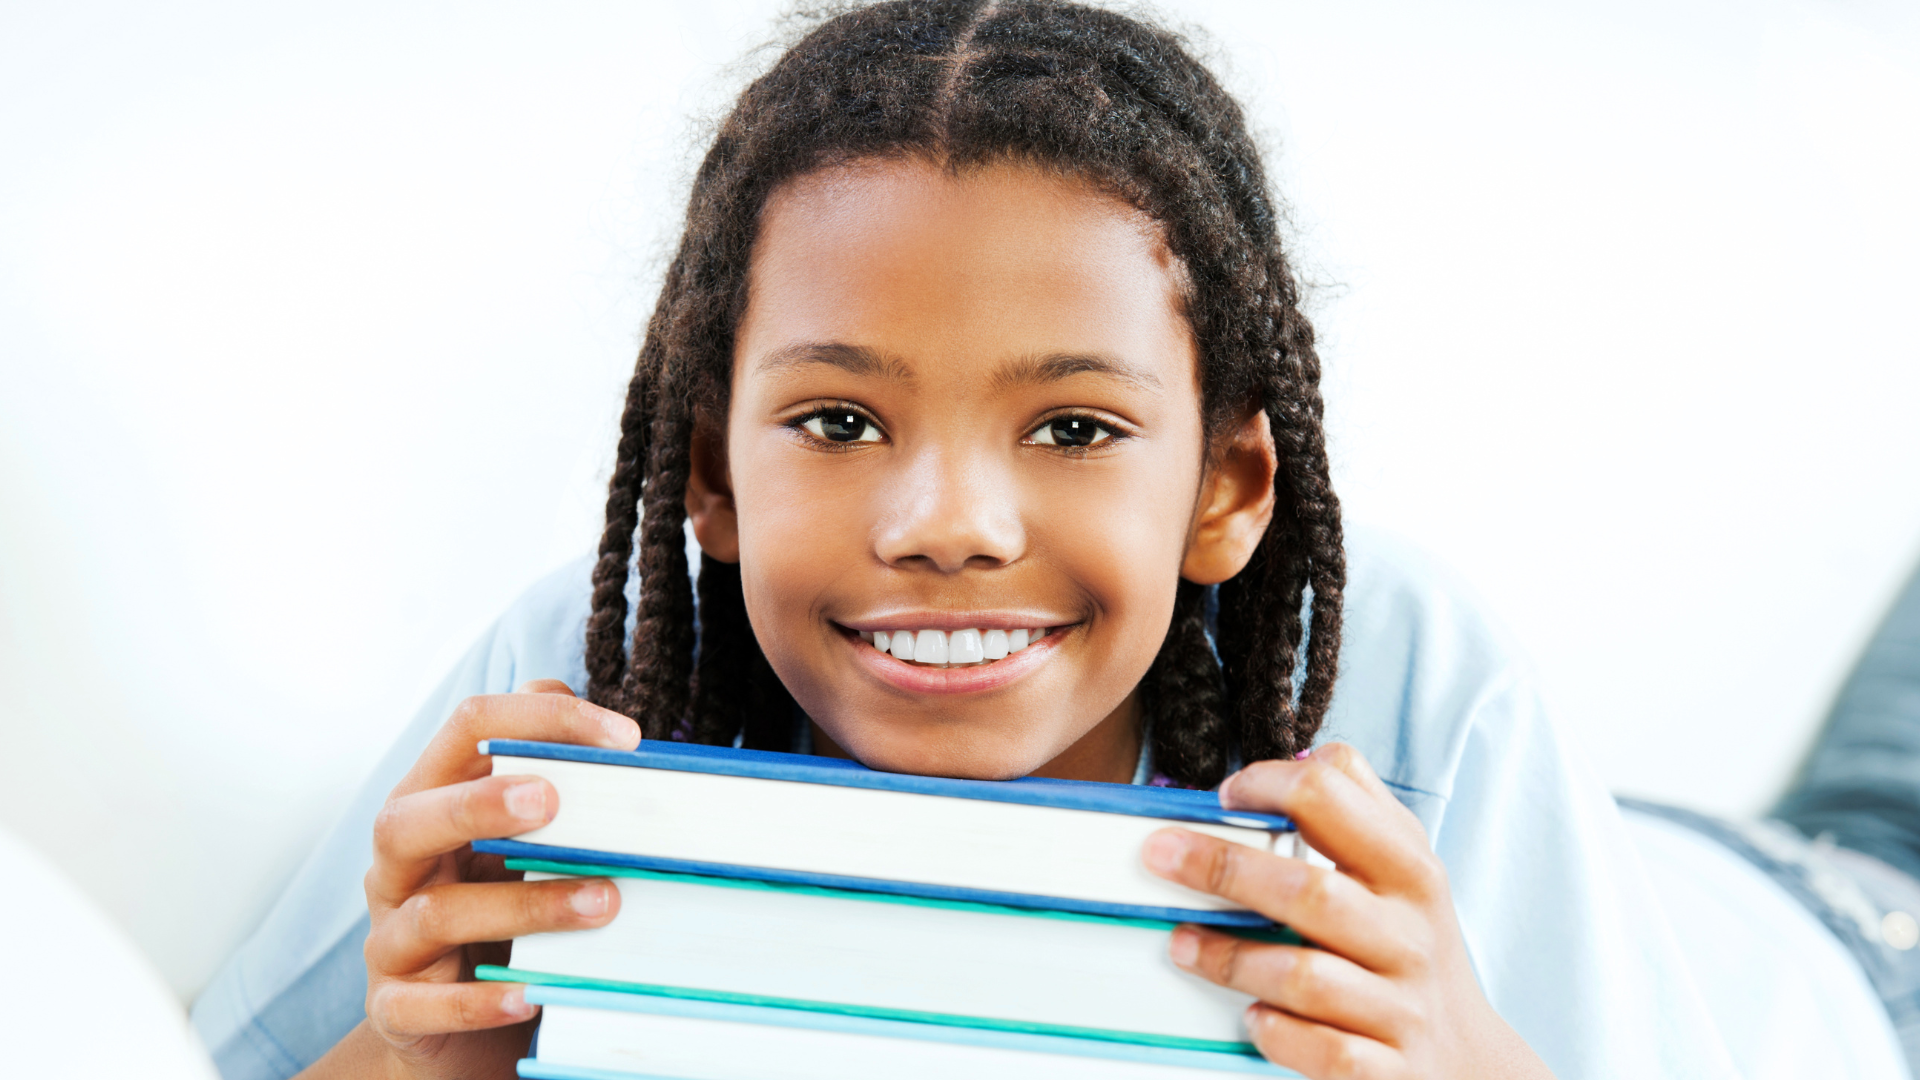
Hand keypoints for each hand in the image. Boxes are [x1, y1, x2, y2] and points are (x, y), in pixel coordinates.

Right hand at [298, 680, 640, 1079]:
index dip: (542, 721)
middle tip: (552, 801)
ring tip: (602, 903)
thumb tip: (634, 755)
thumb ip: (566, 794)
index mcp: (434, 802)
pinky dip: (478, 1001)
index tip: (626, 739)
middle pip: (409, 817)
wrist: (452, 1027)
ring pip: (435, 913)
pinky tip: (532, 996)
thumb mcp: (525, 845)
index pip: (469, 731)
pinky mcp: (395, 1005)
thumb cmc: (503, 914)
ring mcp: (390, 936)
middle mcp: (401, 863)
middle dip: (479, 804)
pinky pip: (424, 1004)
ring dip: (522, 906)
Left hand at [1142, 744, 1553, 1079]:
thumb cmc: (1409, 948)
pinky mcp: (1386, 1071)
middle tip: (1160, 855)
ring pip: (1306, 977)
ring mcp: (1399, 1008)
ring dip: (1231, 957)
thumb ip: (1357, 807)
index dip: (1269, 786)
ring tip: (1181, 942)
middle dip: (1224, 868)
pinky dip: (1278, 1032)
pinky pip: (1324, 1051)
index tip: (1225, 795)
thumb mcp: (1405, 869)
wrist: (1466, 1059)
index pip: (1334, 801)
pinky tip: (1249, 1016)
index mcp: (1409, 872)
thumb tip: (1297, 756)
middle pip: (1310, 891)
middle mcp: (1408, 936)